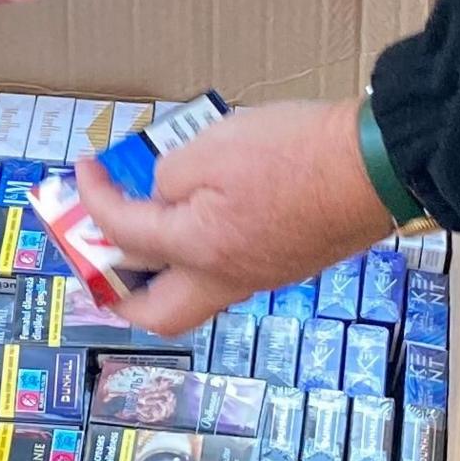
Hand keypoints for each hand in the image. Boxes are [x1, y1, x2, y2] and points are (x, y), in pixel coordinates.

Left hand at [69, 99, 397, 335]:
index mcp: (198, 249)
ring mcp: (258, 276)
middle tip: (97, 254)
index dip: (92, 197)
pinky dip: (196, 252)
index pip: (122, 232)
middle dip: (116, 291)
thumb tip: (160, 194)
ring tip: (143, 229)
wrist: (374, 167)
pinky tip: (197, 215)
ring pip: (191, 296)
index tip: (85, 171)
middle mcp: (225, 279)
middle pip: (156, 314)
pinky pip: (223, 272)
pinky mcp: (282, 263)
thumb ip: (169, 176)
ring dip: (157, 270)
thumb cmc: (299, 154)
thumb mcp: (213, 146)